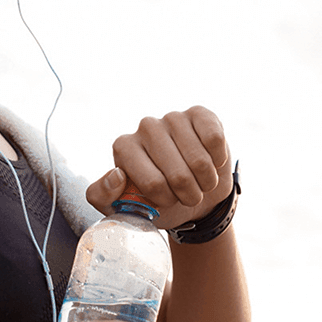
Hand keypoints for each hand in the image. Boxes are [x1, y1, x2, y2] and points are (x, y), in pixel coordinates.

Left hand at [86, 106, 232, 225]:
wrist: (193, 192)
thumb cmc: (157, 201)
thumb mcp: (124, 207)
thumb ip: (103, 196)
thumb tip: (116, 175)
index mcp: (123, 147)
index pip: (152, 183)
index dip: (166, 199)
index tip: (166, 200)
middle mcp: (145, 127)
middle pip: (177, 174)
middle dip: (188, 194)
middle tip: (188, 195)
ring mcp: (172, 118)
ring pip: (199, 160)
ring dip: (206, 181)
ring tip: (200, 182)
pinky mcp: (199, 114)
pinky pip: (214, 140)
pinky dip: (218, 160)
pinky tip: (211, 161)